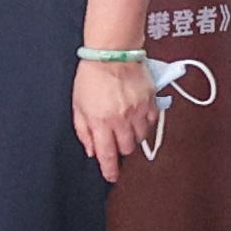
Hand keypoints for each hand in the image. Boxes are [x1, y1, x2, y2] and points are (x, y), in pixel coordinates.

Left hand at [74, 55, 162, 179]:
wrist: (113, 53)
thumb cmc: (92, 75)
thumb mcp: (78, 105)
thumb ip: (83, 130)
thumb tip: (91, 149)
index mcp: (100, 122)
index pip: (107, 155)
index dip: (109, 170)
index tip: (111, 177)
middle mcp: (120, 119)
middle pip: (126, 149)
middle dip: (120, 149)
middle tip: (116, 140)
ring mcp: (137, 111)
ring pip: (140, 138)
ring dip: (133, 137)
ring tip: (126, 125)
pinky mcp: (150, 102)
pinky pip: (151, 122)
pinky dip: (145, 124)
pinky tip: (137, 117)